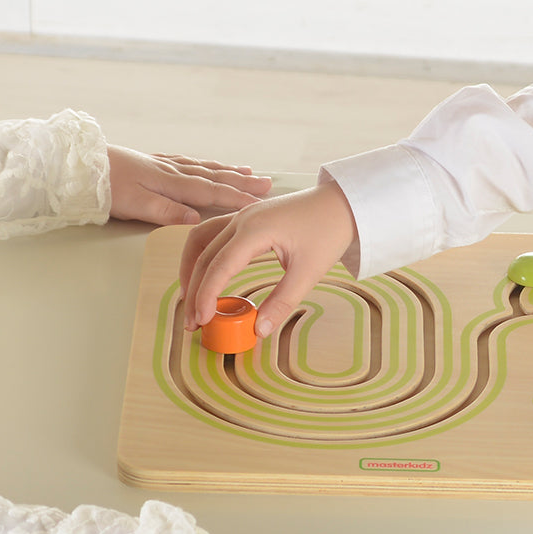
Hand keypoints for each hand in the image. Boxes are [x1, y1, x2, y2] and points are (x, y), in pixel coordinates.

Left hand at [107, 145, 270, 226]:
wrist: (75, 164)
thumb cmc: (103, 188)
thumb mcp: (134, 205)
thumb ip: (166, 213)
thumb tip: (196, 221)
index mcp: (170, 183)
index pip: (211, 191)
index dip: (237, 197)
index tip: (260, 201)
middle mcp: (171, 170)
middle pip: (214, 176)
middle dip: (241, 181)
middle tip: (266, 184)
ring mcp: (162, 164)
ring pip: (202, 167)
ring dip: (227, 171)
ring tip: (247, 171)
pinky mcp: (151, 162)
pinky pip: (187, 163)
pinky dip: (203, 164)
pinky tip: (207, 164)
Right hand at [179, 181, 356, 336]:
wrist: (342, 204)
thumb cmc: (329, 231)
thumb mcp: (309, 272)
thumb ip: (282, 302)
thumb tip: (260, 329)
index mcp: (255, 229)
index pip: (219, 266)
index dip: (206, 296)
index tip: (201, 320)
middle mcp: (242, 219)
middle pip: (203, 255)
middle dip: (194, 290)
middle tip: (192, 321)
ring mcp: (242, 215)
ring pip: (200, 240)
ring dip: (191, 269)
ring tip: (191, 298)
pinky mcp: (247, 217)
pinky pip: (212, 234)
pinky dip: (203, 255)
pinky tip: (205, 275)